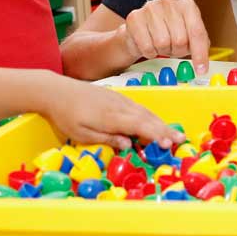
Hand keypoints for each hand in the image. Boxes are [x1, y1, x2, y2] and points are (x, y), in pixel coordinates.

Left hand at [40, 74, 185, 149]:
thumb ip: (107, 138)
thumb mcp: (82, 134)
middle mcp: (120, 106)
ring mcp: (119, 99)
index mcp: (112, 116)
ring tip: (173, 133)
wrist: (55, 90)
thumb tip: (129, 144)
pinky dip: (149, 116)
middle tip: (181, 140)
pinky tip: (153, 122)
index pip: (141, 125)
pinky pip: (138, 108)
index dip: (157, 134)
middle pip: (147, 117)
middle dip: (165, 129)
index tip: (169, 143)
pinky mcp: (116, 97)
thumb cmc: (65, 115)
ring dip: (160, 122)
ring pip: (144, 111)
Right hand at [123, 0, 210, 76]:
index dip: (200, 54)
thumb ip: (199, 45)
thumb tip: (202, 65)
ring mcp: (151, 8)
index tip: (201, 69)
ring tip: (161, 44)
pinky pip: (147, 46)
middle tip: (173, 48)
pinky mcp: (135, 17)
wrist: (141, 26)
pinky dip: (149, 52)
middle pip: (180, 40)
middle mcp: (169, 3)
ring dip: (162, 51)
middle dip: (177, 51)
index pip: (197, 32)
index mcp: (187, 5)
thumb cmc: (167, 30)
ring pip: (163, 43)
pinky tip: (150, 43)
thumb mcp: (188, 34)